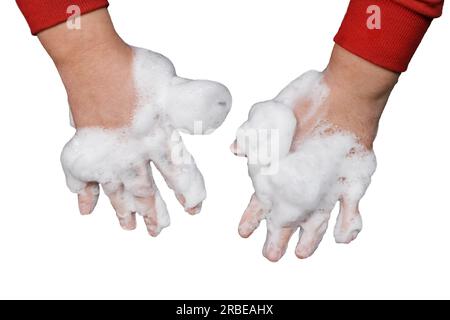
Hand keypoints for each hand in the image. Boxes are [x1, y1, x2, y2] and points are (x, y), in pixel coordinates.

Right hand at [40, 9, 230, 234]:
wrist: (94, 62)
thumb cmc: (136, 71)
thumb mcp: (178, 86)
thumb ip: (199, 102)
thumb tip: (224, 104)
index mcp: (161, 142)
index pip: (180, 176)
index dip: (189, 195)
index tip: (195, 210)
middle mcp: (135, 156)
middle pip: (147, 194)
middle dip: (154, 214)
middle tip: (158, 232)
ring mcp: (108, 157)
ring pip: (118, 193)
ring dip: (124, 212)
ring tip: (129, 229)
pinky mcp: (85, 151)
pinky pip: (83, 180)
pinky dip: (85, 196)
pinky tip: (85, 210)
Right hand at [232, 45, 397, 260]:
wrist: (341, 93)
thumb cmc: (303, 102)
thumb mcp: (267, 116)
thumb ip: (250, 136)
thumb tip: (234, 150)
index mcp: (278, 170)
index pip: (261, 202)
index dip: (252, 218)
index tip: (243, 233)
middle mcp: (300, 183)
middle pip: (286, 218)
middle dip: (276, 237)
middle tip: (270, 255)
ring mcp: (326, 186)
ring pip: (315, 221)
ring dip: (309, 239)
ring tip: (300, 254)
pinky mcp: (351, 185)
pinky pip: (350, 212)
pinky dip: (347, 226)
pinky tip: (340, 237)